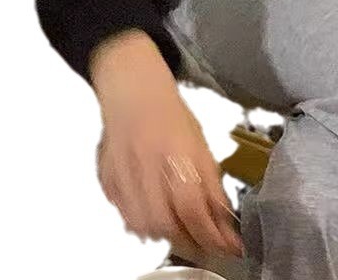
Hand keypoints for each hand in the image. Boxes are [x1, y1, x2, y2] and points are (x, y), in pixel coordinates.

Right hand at [91, 33, 242, 259]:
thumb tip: (225, 216)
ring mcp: (123, 174)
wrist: (132, 91)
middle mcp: (147, 166)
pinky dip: (141, 225)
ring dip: (166, 236)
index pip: (193, 208)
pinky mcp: (107, 180)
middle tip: (208, 244)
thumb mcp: (201, 143)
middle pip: (166, 224)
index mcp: (176, 153)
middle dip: (191, 241)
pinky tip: (155, 220)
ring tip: (184, 233)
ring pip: (142, 226)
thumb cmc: (170, 113)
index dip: (213, 234)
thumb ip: (211, 181)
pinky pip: (124, 215)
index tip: (230, 246)